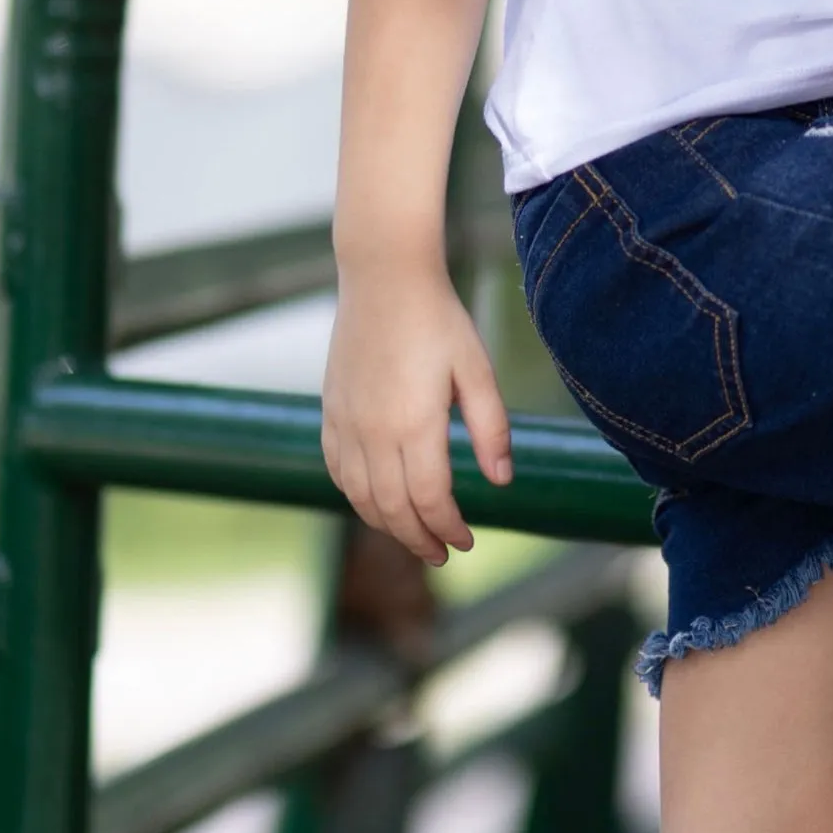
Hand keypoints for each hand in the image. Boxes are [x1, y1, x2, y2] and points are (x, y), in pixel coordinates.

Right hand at [322, 261, 513, 564]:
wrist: (384, 278)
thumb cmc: (439, 321)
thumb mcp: (478, 370)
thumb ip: (491, 429)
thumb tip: (501, 482)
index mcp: (415, 424)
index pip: (430, 499)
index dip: (449, 529)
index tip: (466, 541)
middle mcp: (374, 431)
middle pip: (393, 509)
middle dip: (419, 539)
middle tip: (441, 554)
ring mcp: (346, 422)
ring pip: (360, 496)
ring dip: (386, 524)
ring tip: (412, 536)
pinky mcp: (331, 410)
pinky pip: (337, 469)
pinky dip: (355, 496)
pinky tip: (374, 502)